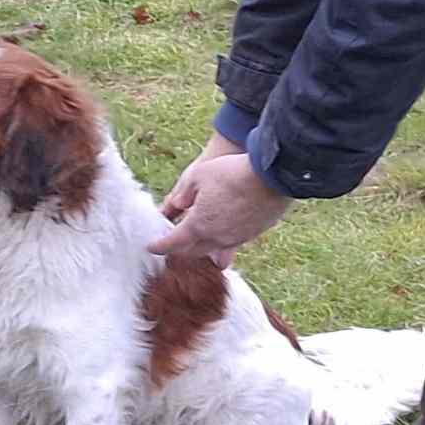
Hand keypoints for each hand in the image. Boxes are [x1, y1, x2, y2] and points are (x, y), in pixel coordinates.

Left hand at [149, 150, 290, 268]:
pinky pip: (231, 242)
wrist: (273, 175)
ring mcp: (237, 238)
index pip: (173, 243)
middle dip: (179, 250)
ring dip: (200, 247)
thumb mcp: (197, 175)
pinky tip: (220, 231)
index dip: (159, 246)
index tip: (151, 247)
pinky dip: (220, 240)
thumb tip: (176, 205)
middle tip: (171, 244)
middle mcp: (216, 237)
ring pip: (213, 249)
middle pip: (192, 252)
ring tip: (194, 240)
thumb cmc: (232, 172)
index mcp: (198, 225)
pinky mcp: (253, 234)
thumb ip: (183, 194)